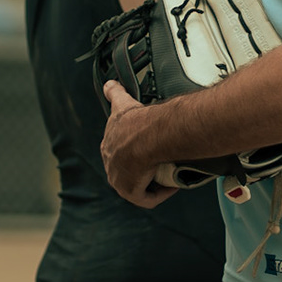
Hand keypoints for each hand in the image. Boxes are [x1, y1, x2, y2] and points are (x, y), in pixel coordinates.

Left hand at [101, 81, 175, 207]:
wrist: (147, 134)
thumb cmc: (138, 120)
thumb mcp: (123, 104)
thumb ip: (114, 92)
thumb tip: (108, 83)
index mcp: (109, 145)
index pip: (118, 151)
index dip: (135, 150)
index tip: (149, 147)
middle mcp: (111, 164)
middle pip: (129, 169)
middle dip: (145, 167)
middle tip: (164, 158)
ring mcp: (119, 179)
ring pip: (140, 184)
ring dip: (155, 179)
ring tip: (172, 170)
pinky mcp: (130, 191)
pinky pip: (147, 198)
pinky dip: (160, 193)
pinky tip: (172, 185)